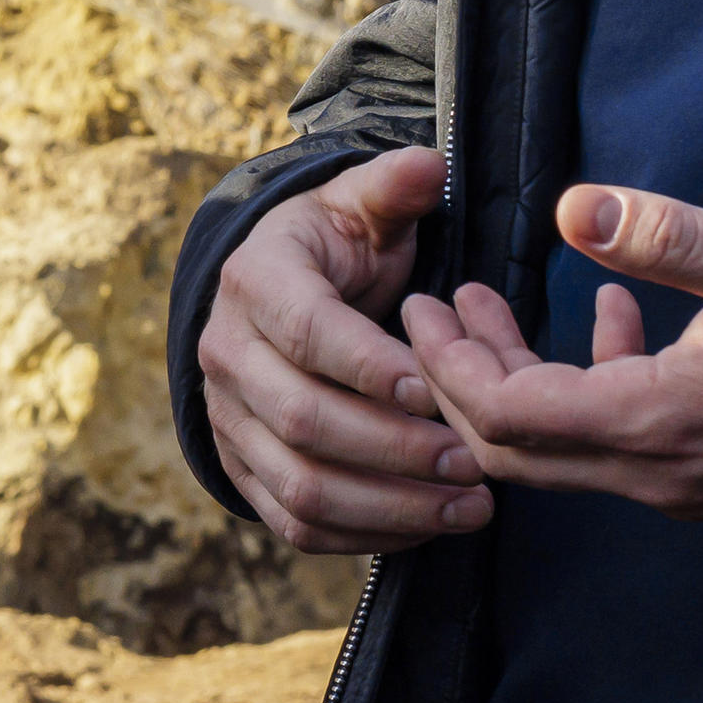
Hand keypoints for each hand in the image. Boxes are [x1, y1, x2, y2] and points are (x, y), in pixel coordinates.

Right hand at [195, 144, 492, 552]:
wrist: (267, 294)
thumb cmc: (329, 248)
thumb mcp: (357, 207)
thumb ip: (392, 188)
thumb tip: (427, 165)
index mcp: (255, 282)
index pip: (309, 333)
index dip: (372, 368)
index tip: (438, 391)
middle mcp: (226, 354)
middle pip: (305, 421)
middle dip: (397, 450)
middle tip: (476, 463)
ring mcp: (228, 419)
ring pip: (300, 486)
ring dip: (390, 507)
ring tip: (470, 507)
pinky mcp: (242, 468)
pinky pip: (295, 524)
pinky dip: (363, 537)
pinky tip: (428, 527)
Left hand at [398, 183, 702, 521]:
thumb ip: (667, 235)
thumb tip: (571, 208)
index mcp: (656, 423)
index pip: (507, 418)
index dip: (448, 366)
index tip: (419, 306)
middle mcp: (656, 471)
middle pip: (513, 446)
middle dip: (457, 376)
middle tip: (429, 307)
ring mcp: (678, 483)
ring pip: (558, 445)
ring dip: (512, 374)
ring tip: (485, 301)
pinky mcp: (701, 475)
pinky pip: (611, 440)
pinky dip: (583, 380)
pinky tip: (606, 312)